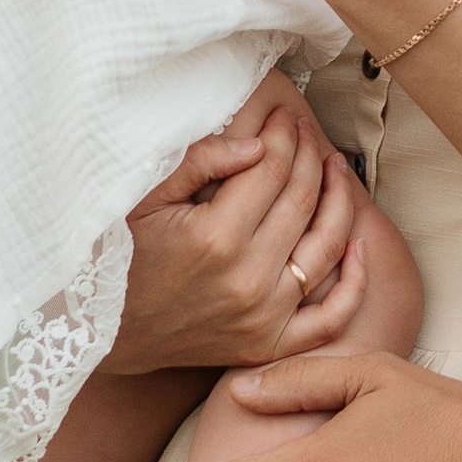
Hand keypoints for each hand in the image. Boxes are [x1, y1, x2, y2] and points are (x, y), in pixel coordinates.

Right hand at [112, 93, 373, 371]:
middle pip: (302, 201)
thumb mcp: (144, 198)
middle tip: (305, 131)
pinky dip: (354, 282)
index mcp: (215, 238)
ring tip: (335, 168)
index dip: (282, 135)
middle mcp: (247, 280)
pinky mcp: (266, 344)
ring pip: (327, 248)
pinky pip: (330, 318)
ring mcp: (262, 318)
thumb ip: (200, 162)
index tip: (282, 116)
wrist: (101, 331)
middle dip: (309, 156)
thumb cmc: (117, 256)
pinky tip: (360, 244)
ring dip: (340, 201)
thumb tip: (257, 143)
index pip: (272, 170)